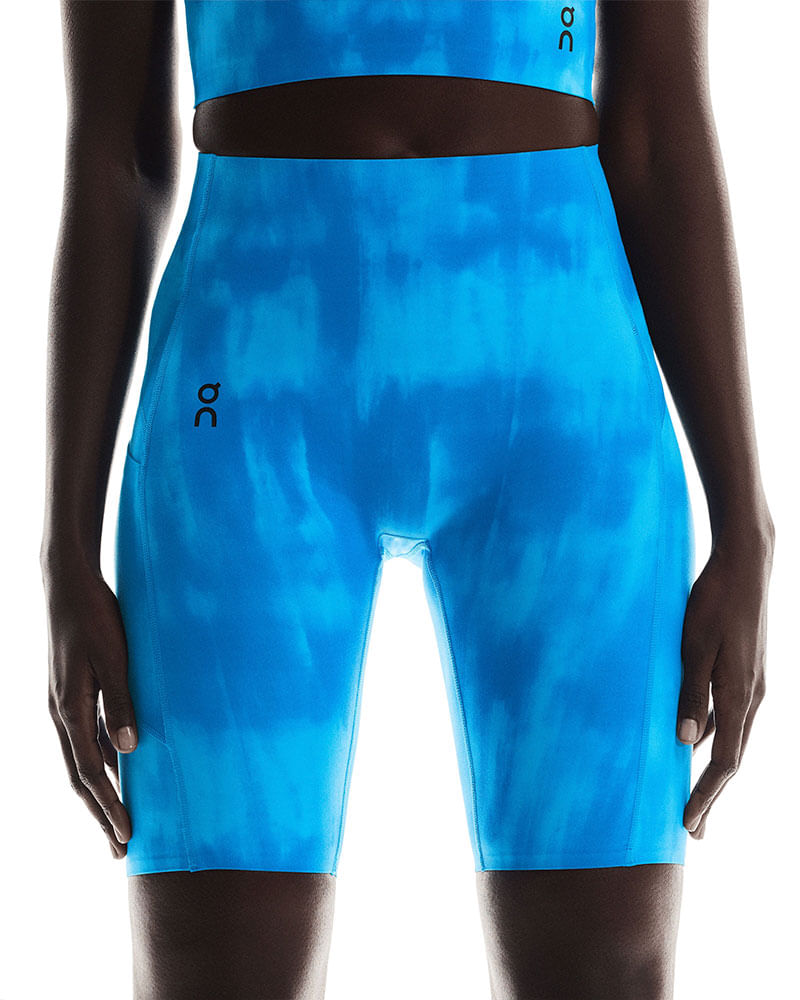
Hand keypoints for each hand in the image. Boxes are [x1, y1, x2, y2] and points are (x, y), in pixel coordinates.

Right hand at [42, 557, 137, 858]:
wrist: (68, 583)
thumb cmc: (94, 616)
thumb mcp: (114, 657)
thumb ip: (122, 702)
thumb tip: (131, 751)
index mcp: (69, 710)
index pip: (90, 773)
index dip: (108, 806)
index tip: (126, 837)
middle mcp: (62, 713)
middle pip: (81, 776)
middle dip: (101, 813)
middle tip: (120, 849)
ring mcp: (65, 704)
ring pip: (83, 759)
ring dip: (101, 791)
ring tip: (120, 819)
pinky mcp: (74, 692)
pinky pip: (87, 738)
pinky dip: (102, 762)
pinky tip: (121, 769)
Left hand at [676, 523, 773, 839]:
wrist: (746, 565)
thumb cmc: (714, 602)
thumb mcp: (692, 647)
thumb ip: (689, 694)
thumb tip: (684, 742)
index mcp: (740, 695)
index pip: (725, 761)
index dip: (706, 795)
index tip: (688, 823)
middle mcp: (752, 696)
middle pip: (731, 757)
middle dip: (710, 793)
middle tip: (691, 825)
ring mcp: (751, 683)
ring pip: (730, 736)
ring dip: (710, 765)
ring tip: (688, 790)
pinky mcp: (744, 670)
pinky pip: (728, 714)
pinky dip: (711, 734)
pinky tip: (690, 738)